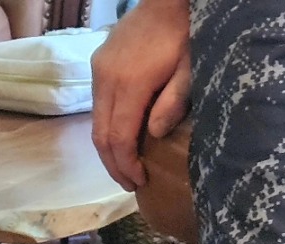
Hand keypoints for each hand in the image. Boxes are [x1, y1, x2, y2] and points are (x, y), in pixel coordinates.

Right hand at [91, 0, 191, 190]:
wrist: (165, 0)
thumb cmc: (183, 37)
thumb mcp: (189, 71)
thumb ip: (173, 103)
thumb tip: (154, 134)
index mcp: (130, 83)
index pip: (118, 137)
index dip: (126, 165)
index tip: (139, 181)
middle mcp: (107, 77)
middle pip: (101, 135)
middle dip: (113, 165)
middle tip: (129, 184)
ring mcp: (99, 69)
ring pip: (95, 121)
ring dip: (108, 149)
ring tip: (125, 166)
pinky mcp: (99, 63)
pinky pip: (97, 105)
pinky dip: (106, 127)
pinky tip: (121, 137)